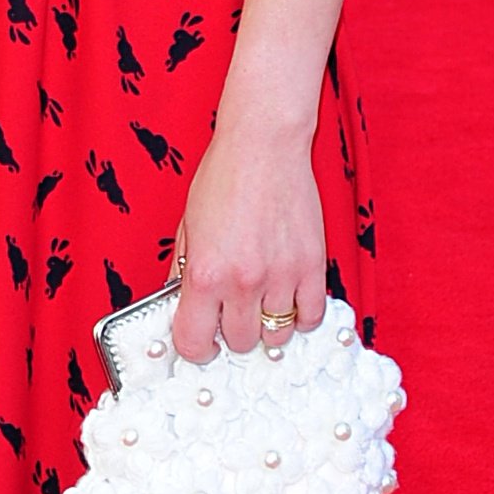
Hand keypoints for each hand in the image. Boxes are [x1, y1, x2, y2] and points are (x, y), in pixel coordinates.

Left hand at [170, 114, 325, 361]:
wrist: (263, 146)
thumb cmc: (223, 178)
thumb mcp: (187, 226)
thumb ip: (183, 269)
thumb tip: (181, 303)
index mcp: (205, 273)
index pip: (195, 342)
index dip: (195, 347)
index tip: (201, 340)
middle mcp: (243, 281)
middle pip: (240, 342)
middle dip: (233, 333)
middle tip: (232, 314)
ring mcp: (281, 277)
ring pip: (277, 335)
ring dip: (268, 325)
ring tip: (261, 303)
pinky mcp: (312, 267)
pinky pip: (311, 316)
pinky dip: (300, 315)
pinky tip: (288, 298)